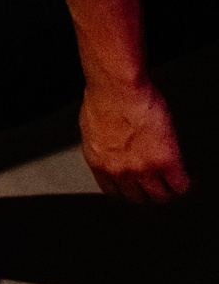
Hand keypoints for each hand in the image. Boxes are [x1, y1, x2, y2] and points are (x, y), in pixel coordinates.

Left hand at [79, 77, 190, 204]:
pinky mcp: (166, 161)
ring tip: (176, 182)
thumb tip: (111, 146)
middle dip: (150, 192)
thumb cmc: (103, 96)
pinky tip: (189, 176)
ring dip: (169, 190)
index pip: (113, 190)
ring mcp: (143, 169)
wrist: (117, 87)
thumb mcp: (93, 126)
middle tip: (160, 184)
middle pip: (138, 197)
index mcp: (98, 161)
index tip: (136, 186)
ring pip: (161, 195)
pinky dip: (187, 182)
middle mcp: (118, 170)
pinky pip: (181, 184)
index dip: (128, 190)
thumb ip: (103, 144)